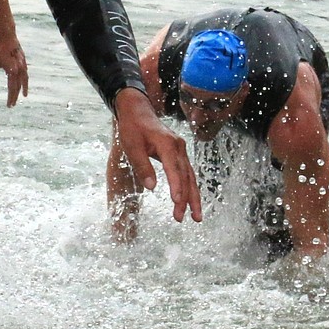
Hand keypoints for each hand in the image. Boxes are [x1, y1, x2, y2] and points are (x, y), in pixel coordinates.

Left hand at [0, 33, 28, 106]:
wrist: (6, 34)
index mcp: (12, 71)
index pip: (12, 89)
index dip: (11, 98)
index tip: (9, 105)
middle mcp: (19, 69)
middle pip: (18, 86)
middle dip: (15, 96)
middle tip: (12, 105)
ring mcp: (22, 64)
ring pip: (24, 80)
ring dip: (23, 88)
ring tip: (24, 95)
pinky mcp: (23, 59)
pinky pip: (26, 72)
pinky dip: (25, 79)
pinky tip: (24, 79)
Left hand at [113, 87, 201, 222]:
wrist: (138, 111)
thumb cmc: (133, 128)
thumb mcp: (132, 146)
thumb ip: (142, 166)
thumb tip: (151, 188)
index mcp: (168, 144)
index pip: (174, 169)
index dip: (176, 186)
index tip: (176, 202)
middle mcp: (179, 147)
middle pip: (186, 176)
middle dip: (186, 199)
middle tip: (182, 218)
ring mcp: (181, 150)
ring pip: (190, 177)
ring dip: (192, 197)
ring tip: (195, 217)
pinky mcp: (179, 153)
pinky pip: (188, 173)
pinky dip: (190, 188)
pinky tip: (191, 201)